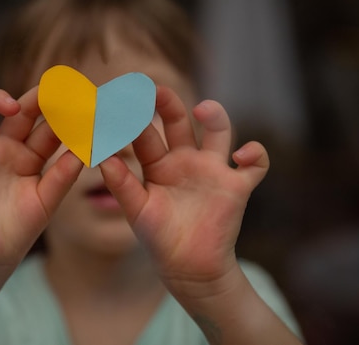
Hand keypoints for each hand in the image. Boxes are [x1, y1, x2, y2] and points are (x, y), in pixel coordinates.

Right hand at [0, 87, 82, 278]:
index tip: (80, 102)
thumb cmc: (20, 228)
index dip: (62, 114)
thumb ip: (63, 174)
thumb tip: (84, 148)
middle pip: (18, 112)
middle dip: (35, 99)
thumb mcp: (47, 199)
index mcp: (31, 154)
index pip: (47, 126)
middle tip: (52, 92)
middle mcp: (5, 148)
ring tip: (11, 104)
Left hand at [100, 86, 268, 296]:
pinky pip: (255, 164)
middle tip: (155, 90)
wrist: (188, 268)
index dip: (135, 117)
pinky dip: (255, 154)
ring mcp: (212, 170)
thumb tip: (102, 158)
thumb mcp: (137, 210)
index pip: (145, 133)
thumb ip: (122, 185)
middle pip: (179, 122)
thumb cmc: (159, 238)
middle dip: (168, 104)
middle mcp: (185, 160)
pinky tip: (242, 156)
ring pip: (218, 132)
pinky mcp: (237, 186)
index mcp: (158, 163)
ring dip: (215, 116)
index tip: (122, 100)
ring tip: (203, 109)